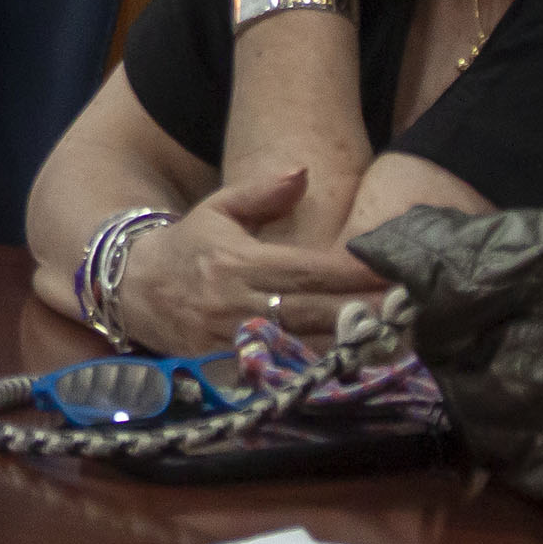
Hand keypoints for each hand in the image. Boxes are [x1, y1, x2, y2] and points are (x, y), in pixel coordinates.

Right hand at [106, 169, 385, 355]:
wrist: (132, 290)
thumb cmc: (187, 246)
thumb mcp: (217, 209)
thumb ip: (262, 193)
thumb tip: (303, 172)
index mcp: (239, 261)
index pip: (307, 269)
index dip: (350, 271)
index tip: (389, 269)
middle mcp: (238, 303)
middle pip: (314, 312)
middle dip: (364, 312)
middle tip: (410, 310)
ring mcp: (234, 340)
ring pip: (303, 347)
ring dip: (350, 346)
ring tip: (395, 339)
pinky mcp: (230, 367)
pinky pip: (283, 372)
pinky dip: (318, 370)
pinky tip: (353, 366)